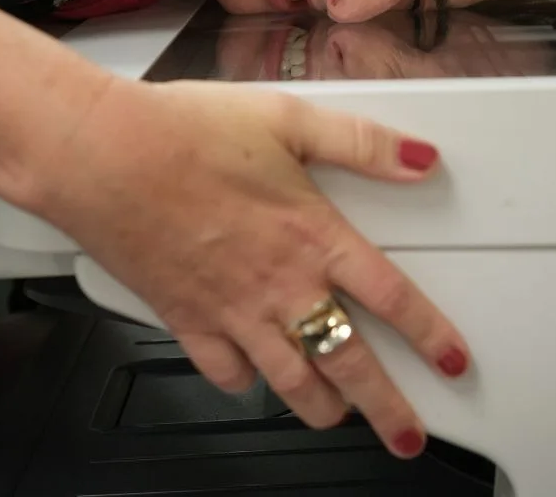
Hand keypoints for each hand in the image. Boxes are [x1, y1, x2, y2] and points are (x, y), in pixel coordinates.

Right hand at [29, 77, 470, 457]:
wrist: (101, 156)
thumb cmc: (184, 133)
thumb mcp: (287, 119)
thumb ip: (361, 143)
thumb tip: (422, 160)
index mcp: (312, 235)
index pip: (392, 299)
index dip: (431, 336)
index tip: (453, 362)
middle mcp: (279, 285)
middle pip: (349, 363)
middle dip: (386, 409)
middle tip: (408, 436)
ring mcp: (232, 310)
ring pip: (290, 381)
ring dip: (323, 407)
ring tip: (340, 420)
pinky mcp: (186, 318)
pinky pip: (223, 371)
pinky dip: (242, 382)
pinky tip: (251, 378)